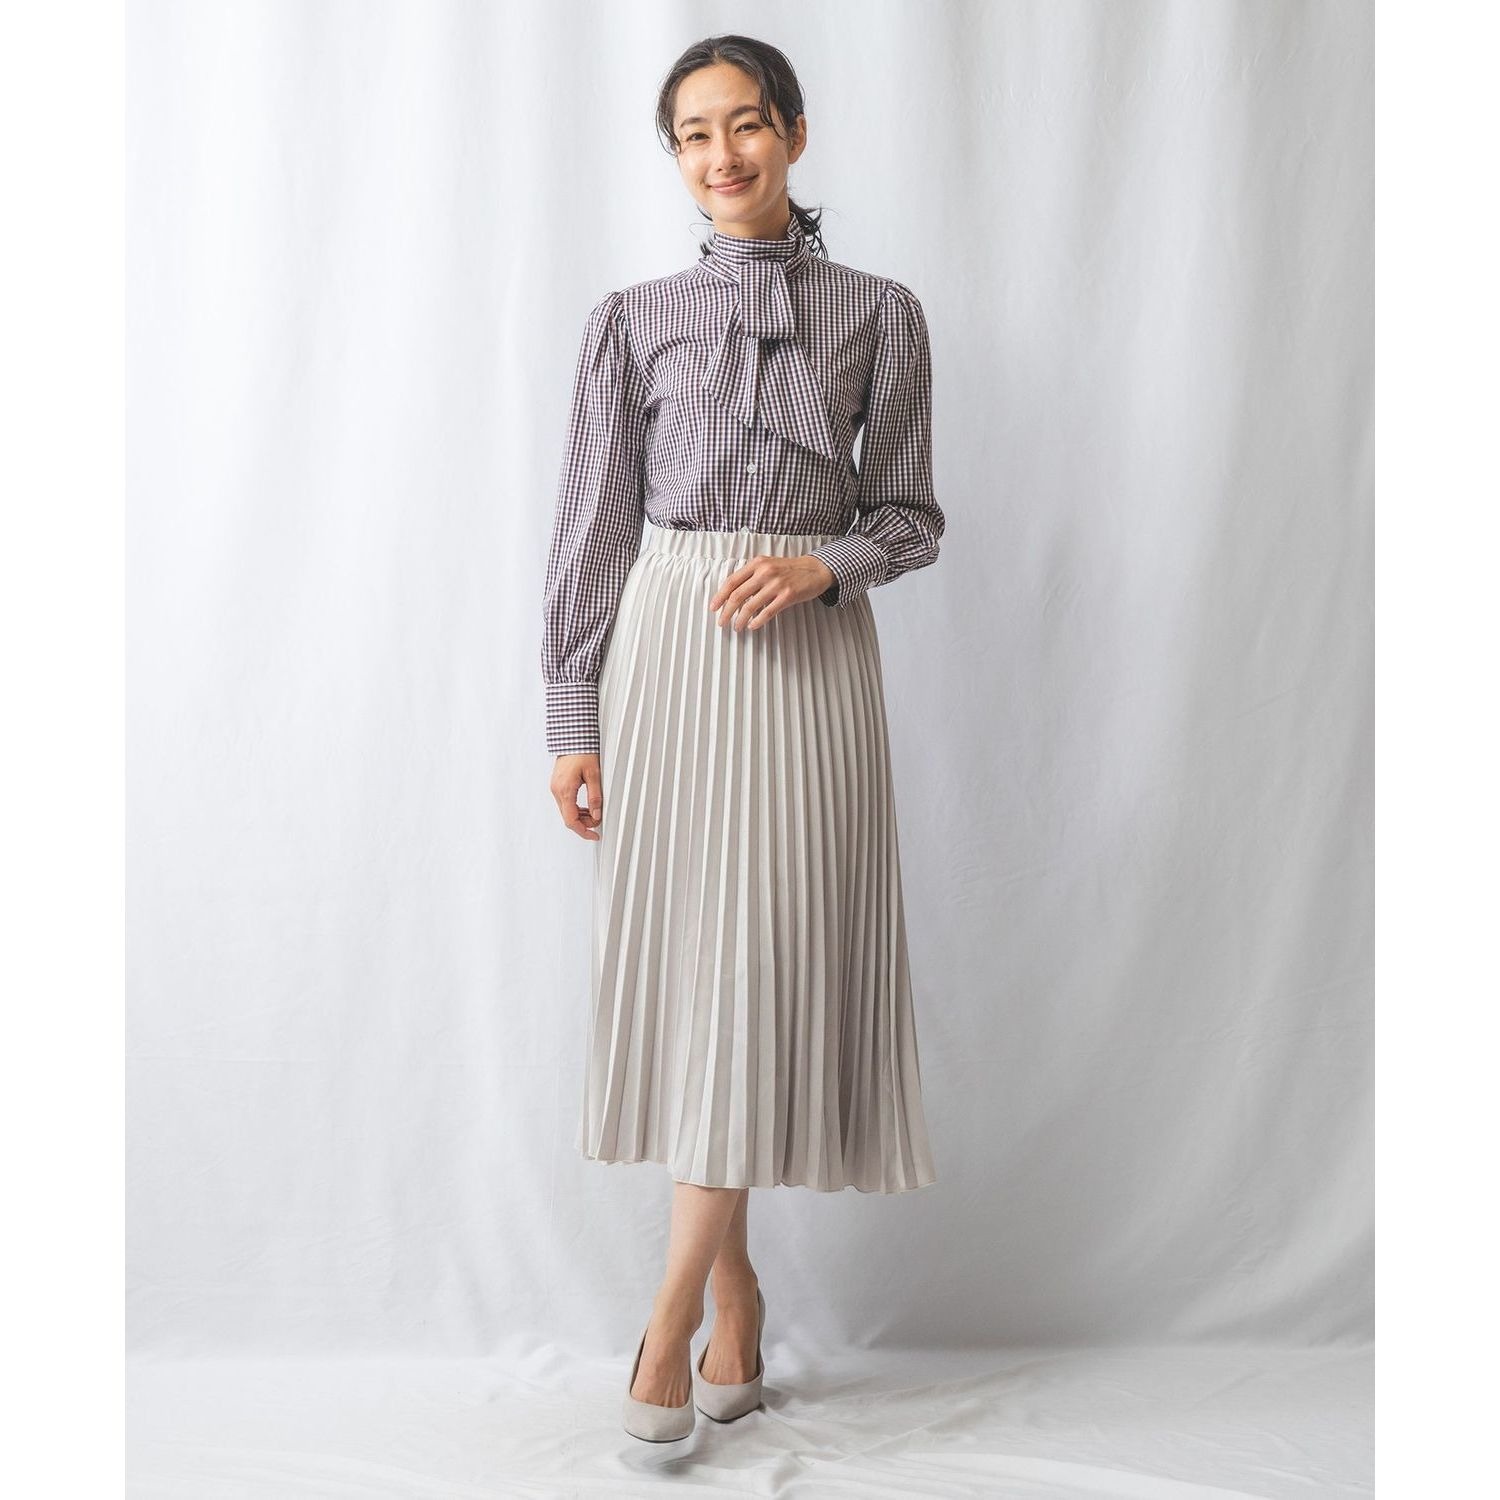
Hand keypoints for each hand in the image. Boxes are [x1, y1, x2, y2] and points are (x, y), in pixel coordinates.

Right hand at [551, 753, 603, 840]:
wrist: (572, 738)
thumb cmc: (582, 752)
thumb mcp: (594, 775)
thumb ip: (595, 797)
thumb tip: (597, 815)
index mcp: (565, 790)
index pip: (571, 820)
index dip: (583, 831)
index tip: (594, 835)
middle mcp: (557, 791)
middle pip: (568, 818)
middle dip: (584, 824)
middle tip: (598, 822)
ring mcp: (556, 788)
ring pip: (566, 811)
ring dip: (580, 816)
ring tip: (595, 814)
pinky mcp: (558, 785)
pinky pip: (565, 803)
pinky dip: (576, 808)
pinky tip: (587, 807)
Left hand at [709, 553, 835, 630]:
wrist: (815, 569)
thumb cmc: (790, 569)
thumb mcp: (768, 565)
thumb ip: (751, 576)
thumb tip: (732, 594)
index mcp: (757, 564)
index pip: (731, 581)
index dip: (720, 596)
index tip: (713, 607)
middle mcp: (765, 572)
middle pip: (737, 595)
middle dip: (726, 612)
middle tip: (721, 622)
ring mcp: (776, 584)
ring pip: (750, 606)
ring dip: (740, 620)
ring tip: (736, 627)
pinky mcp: (788, 595)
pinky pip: (767, 612)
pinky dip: (757, 621)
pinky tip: (752, 626)